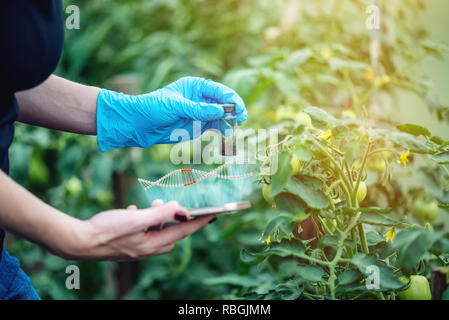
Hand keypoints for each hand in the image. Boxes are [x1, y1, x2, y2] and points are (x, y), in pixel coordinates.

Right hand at [64, 200, 214, 260]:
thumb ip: (159, 214)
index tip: (213, 214)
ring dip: (158, 219)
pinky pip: (142, 232)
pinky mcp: (126, 244)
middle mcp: (147, 249)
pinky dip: (143, 221)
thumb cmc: (106, 230)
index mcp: (152, 244)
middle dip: (177, 220)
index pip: (183, 231)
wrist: (79, 242)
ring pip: (156, 233)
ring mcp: (136, 248)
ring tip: (152, 205)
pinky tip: (133, 211)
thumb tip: (181, 210)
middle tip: (173, 206)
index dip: (199, 222)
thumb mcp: (136, 219)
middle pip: (172, 235)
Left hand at [96, 76, 246, 150]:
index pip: (219, 91)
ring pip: (221, 117)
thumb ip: (198, 109)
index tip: (238, 108)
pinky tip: (227, 134)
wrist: (138, 124)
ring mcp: (200, 113)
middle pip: (223, 104)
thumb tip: (219, 111)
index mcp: (196, 86)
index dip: (230, 99)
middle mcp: (201, 99)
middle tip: (241, 118)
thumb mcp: (176, 106)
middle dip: (234, 110)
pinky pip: (214, 128)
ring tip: (235, 128)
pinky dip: (222, 131)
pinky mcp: (197, 127)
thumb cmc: (153, 108)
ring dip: (229, 122)